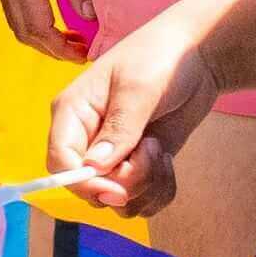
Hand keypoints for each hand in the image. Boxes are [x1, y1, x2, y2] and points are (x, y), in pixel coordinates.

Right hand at [0, 0, 95, 59]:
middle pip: (22, 30)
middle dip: (49, 47)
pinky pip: (9, 2)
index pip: (39, 28)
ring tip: (67, 34)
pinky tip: (49, 11)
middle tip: (78, 48)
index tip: (82, 52)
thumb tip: (89, 17)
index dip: (60, 48)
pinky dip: (28, 17)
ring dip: (37, 33)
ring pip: (13, 18)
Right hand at [47, 16, 224, 219]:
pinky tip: (167, 162)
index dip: (84, 184)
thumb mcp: (137, 89)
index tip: (119, 190)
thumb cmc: (159, 57)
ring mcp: (114, 155)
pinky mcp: (139, 166)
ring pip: (119, 200)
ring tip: (161, 152)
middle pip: (90, 187)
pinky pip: (142, 199)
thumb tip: (95, 167)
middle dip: (126, 184)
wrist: (195, 56)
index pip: (60, 162)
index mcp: (73, 113)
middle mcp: (87, 138)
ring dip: (147, 187)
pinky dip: (160, 190)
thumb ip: (119, 129)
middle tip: (152, 151)